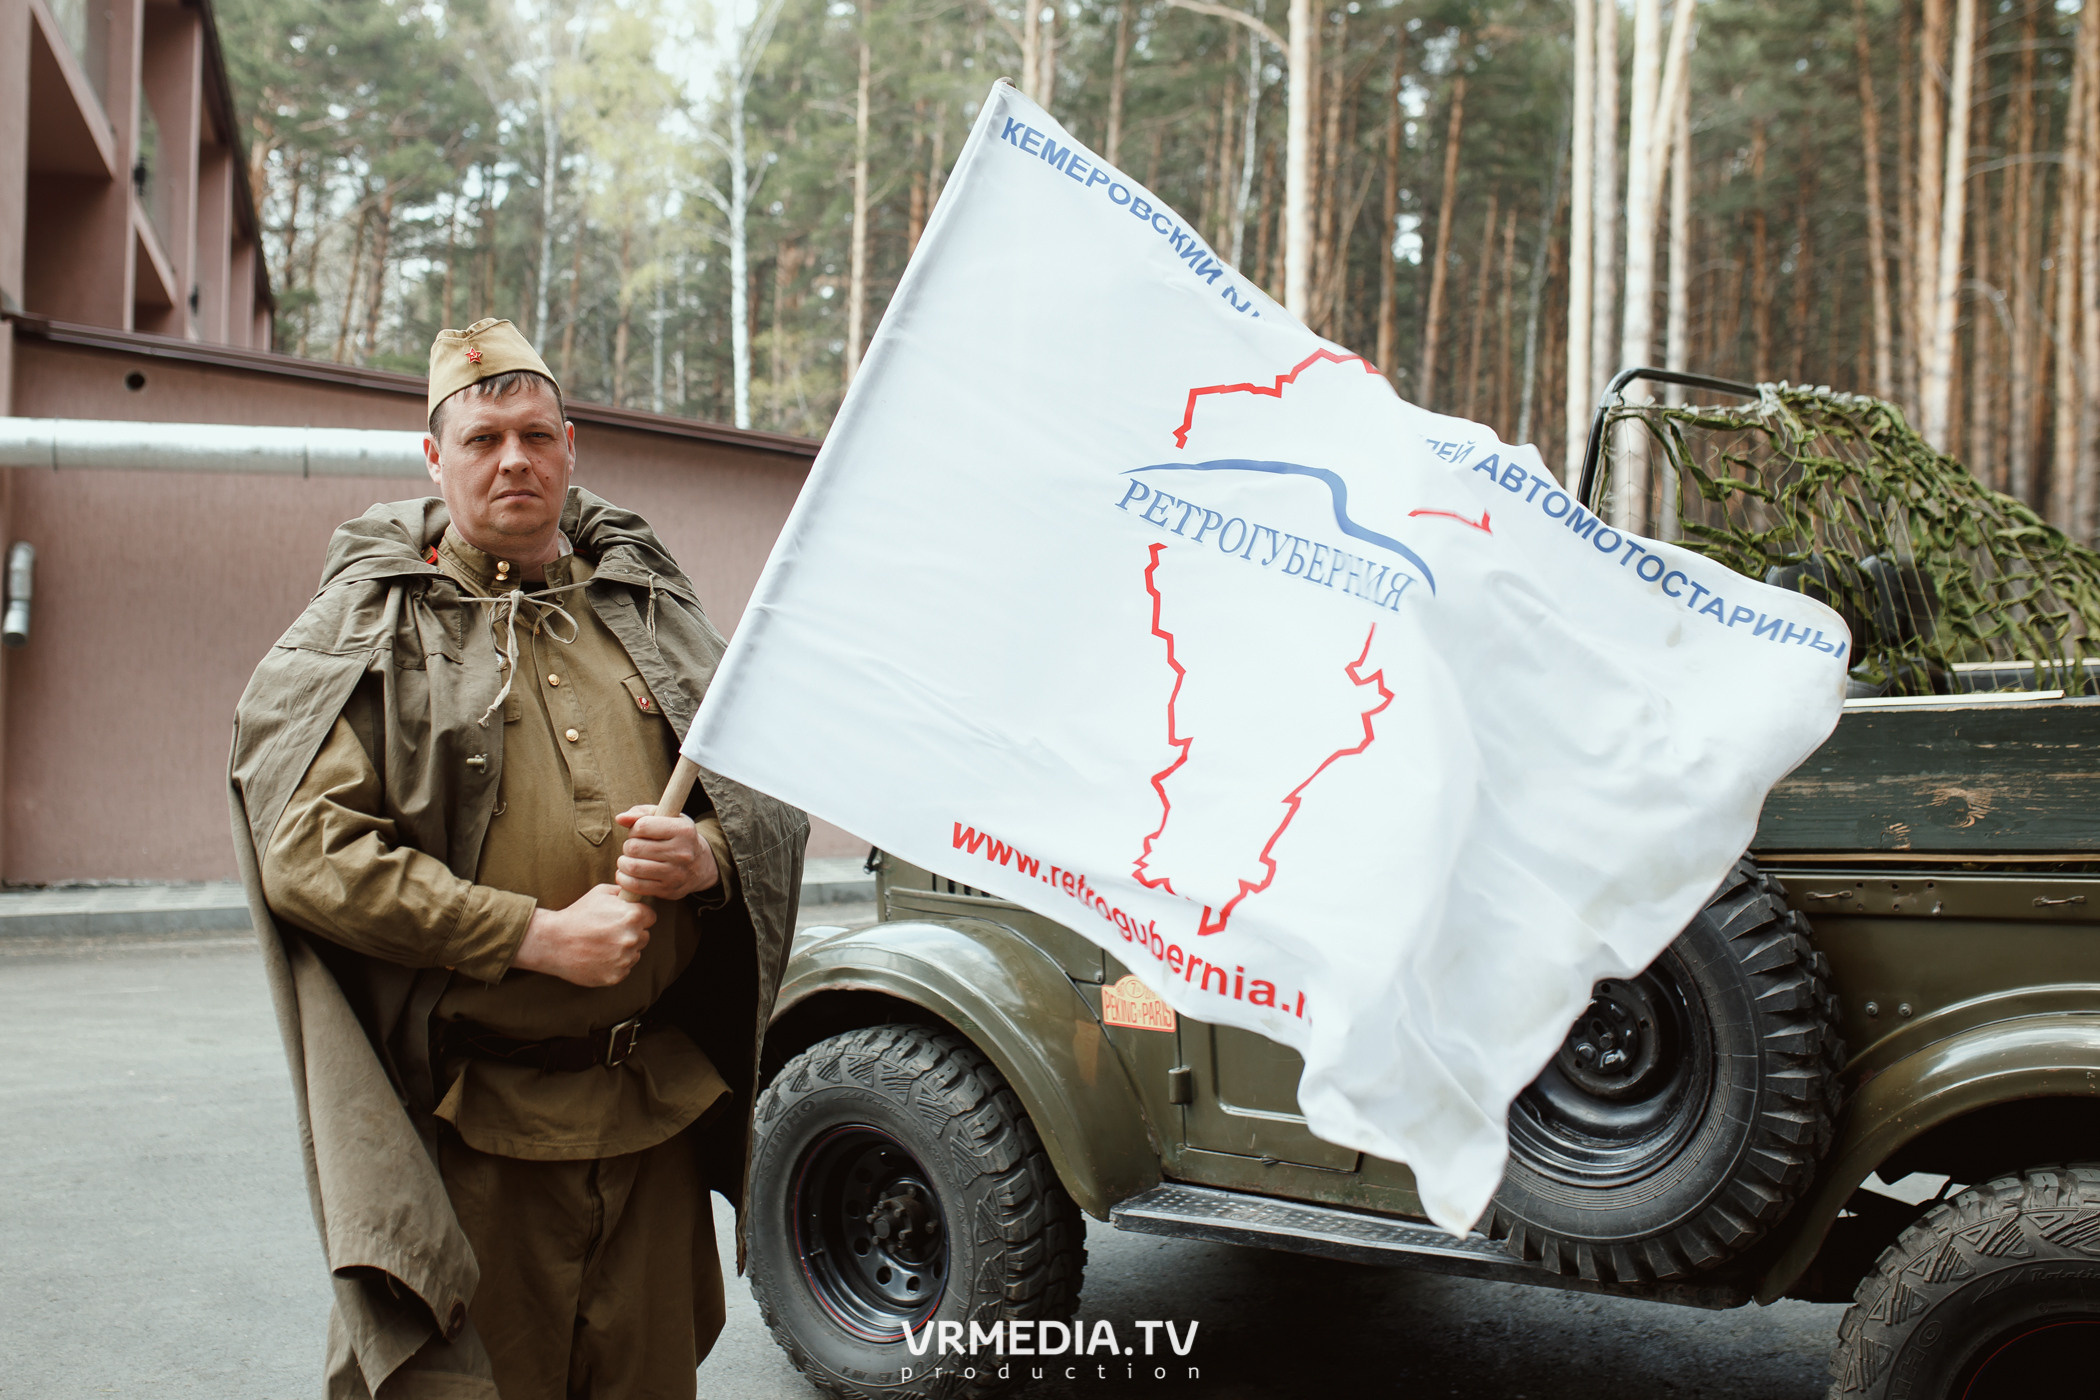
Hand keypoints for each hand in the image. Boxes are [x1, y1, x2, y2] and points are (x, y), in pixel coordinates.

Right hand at [511, 883, 653, 986]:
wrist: (553, 941)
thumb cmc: (577, 914)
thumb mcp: (600, 893)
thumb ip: (623, 892)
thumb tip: (636, 893)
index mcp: (632, 916)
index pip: (651, 917)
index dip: (638, 916)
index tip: (625, 918)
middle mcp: (632, 938)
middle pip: (644, 936)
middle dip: (632, 933)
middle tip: (610, 932)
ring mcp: (624, 959)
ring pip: (635, 954)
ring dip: (624, 950)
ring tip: (602, 944)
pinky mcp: (616, 976)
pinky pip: (624, 969)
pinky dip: (615, 965)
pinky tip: (598, 957)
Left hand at [614, 808, 719, 900]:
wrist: (700, 866)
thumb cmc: (676, 837)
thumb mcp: (667, 818)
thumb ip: (641, 813)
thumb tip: (620, 819)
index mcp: (683, 830)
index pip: (642, 826)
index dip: (634, 829)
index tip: (639, 832)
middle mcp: (682, 853)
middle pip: (634, 847)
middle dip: (628, 846)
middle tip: (633, 848)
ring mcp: (675, 874)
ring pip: (632, 867)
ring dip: (623, 863)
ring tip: (628, 860)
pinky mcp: (667, 890)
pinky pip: (635, 885)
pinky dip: (624, 879)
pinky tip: (628, 873)